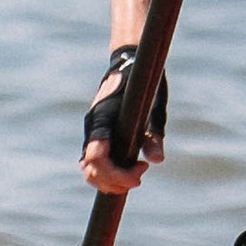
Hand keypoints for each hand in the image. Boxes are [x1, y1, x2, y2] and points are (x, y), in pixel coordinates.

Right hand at [81, 45, 165, 190]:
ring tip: (135, 176)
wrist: (128, 63)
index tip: (141, 171)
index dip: (116, 173)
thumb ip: (154, 136)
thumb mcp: (154, 108)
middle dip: (114, 182)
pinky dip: (106, 174)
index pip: (96, 157)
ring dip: (109, 181)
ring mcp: (91, 131)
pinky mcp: (96, 135)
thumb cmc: (143, 82)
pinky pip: (92, 162)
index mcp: (103, 117)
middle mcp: (92, 126)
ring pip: (88, 168)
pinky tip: (127, 171)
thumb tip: (157, 161)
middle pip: (90, 169)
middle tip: (140, 176)